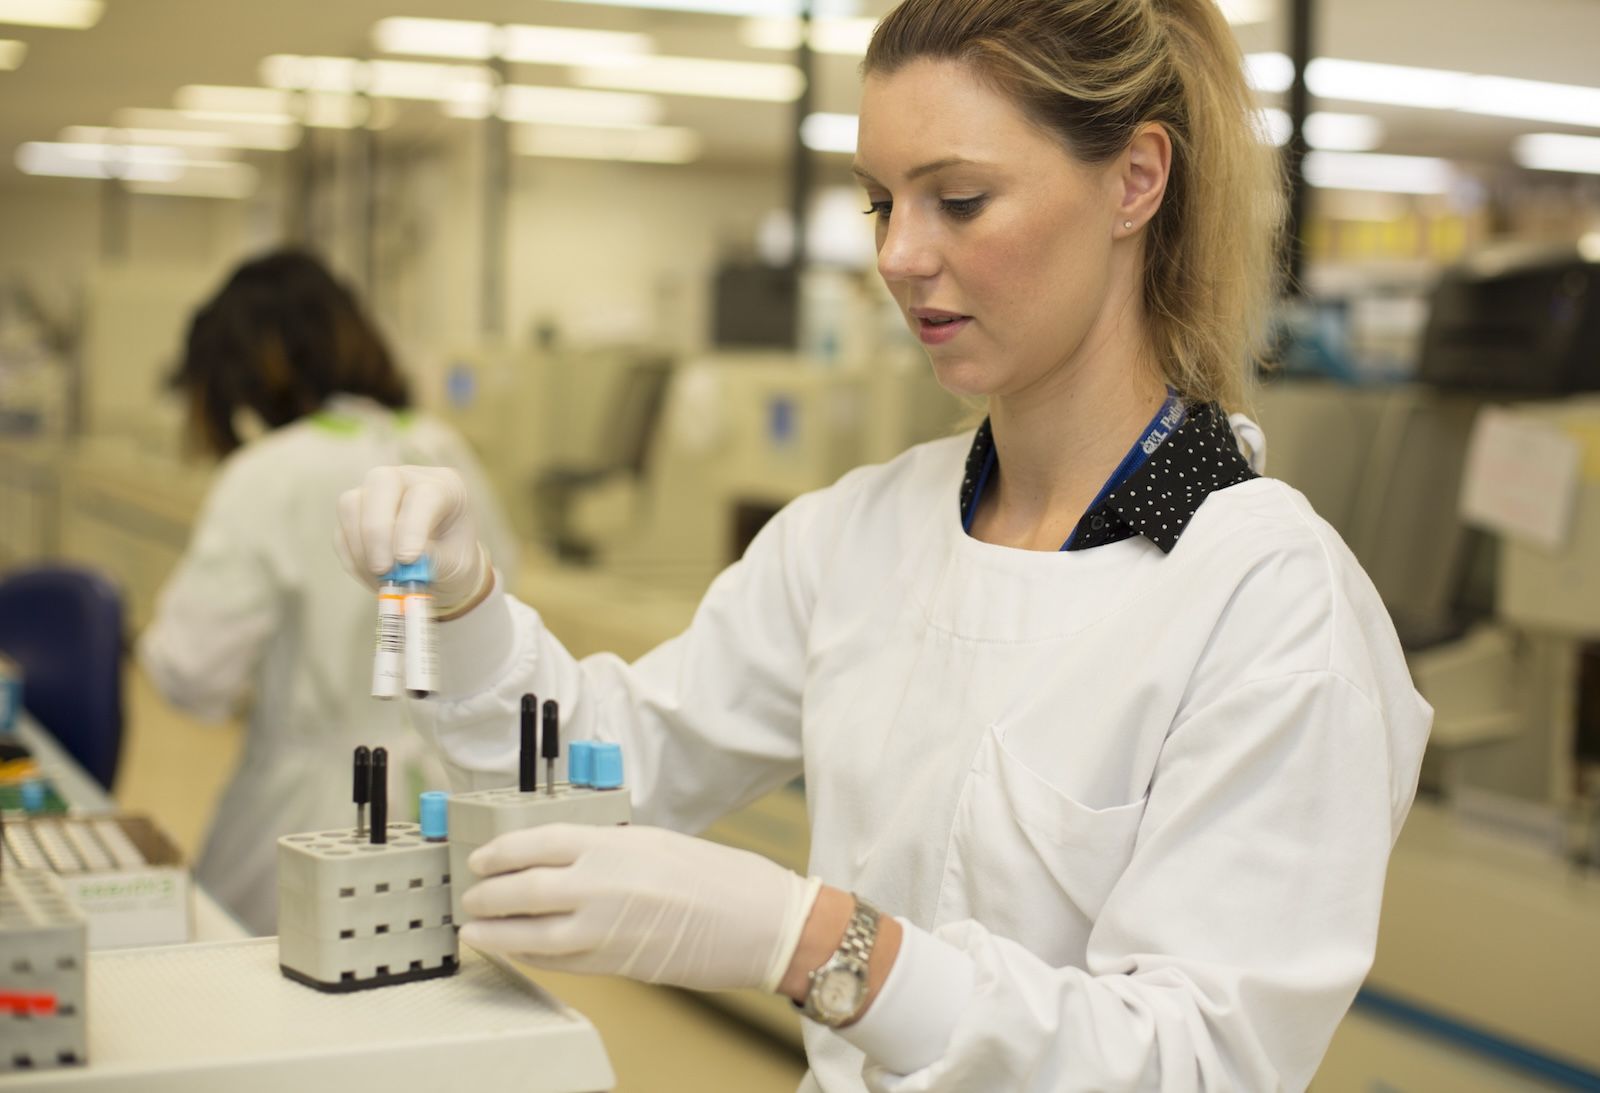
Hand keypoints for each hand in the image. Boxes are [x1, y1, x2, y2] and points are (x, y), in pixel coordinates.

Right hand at [335, 465, 488, 612]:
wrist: (441, 566)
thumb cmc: (454, 559)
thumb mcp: (456, 565)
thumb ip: (432, 562)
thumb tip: (403, 565)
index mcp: (446, 486)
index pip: (424, 494)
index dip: (412, 527)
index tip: (407, 560)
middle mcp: (409, 478)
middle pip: (381, 482)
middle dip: (377, 530)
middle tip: (383, 569)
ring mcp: (377, 491)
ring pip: (351, 504)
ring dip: (361, 548)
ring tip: (382, 579)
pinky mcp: (355, 510)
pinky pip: (341, 530)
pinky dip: (353, 558)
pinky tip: (372, 577)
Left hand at [459, 824, 818, 992]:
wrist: (759, 921)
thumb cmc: (718, 876)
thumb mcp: (656, 843)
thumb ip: (608, 850)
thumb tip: (565, 860)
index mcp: (612, 844)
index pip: (536, 843)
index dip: (501, 853)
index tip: (481, 859)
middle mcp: (599, 884)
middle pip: (522, 888)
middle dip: (488, 894)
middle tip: (471, 896)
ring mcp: (603, 928)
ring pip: (530, 931)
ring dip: (496, 931)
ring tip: (476, 930)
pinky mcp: (614, 963)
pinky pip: (558, 961)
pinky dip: (530, 955)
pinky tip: (517, 950)